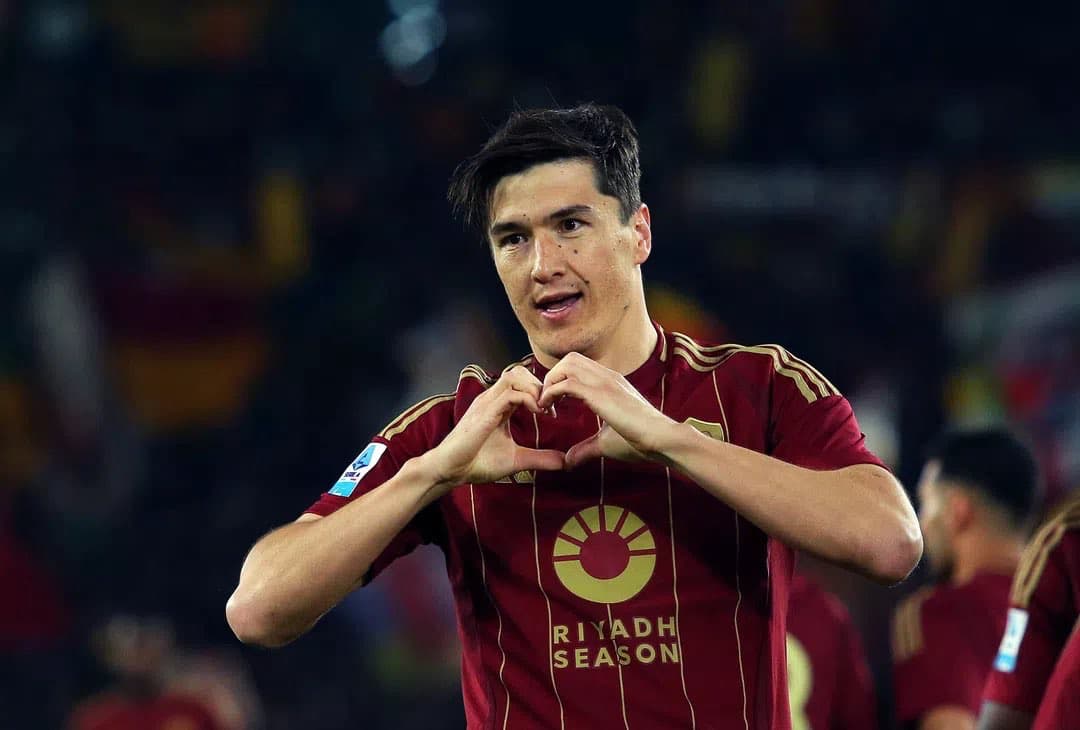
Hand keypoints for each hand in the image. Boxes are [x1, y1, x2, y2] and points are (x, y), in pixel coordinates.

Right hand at [422, 366, 565, 492]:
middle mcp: (491, 399)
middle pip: (518, 371)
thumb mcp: (516, 460)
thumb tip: (564, 463)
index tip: (552, 411)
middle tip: (551, 407)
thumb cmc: (477, 463)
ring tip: (544, 409)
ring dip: (534, 388)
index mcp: (497, 405)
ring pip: (513, 375)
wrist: (450, 471)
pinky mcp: (483, 413)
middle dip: (539, 385)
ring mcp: (486, 403)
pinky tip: (537, 413)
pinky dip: (528, 398)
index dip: (540, 390)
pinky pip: (509, 393)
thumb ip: (540, 458)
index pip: (521, 381)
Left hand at [536, 352, 676, 468]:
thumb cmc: (640, 441)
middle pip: (570, 359)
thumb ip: (585, 449)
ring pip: (566, 365)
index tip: (554, 405)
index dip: (561, 380)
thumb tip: (568, 461)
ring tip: (546, 404)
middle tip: (547, 402)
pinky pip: (566, 383)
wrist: (661, 439)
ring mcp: (604, 382)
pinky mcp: (600, 394)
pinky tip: (548, 410)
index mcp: (611, 382)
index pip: (579, 366)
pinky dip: (551, 393)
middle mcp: (607, 376)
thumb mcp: (606, 443)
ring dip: (550, 382)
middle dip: (552, 377)